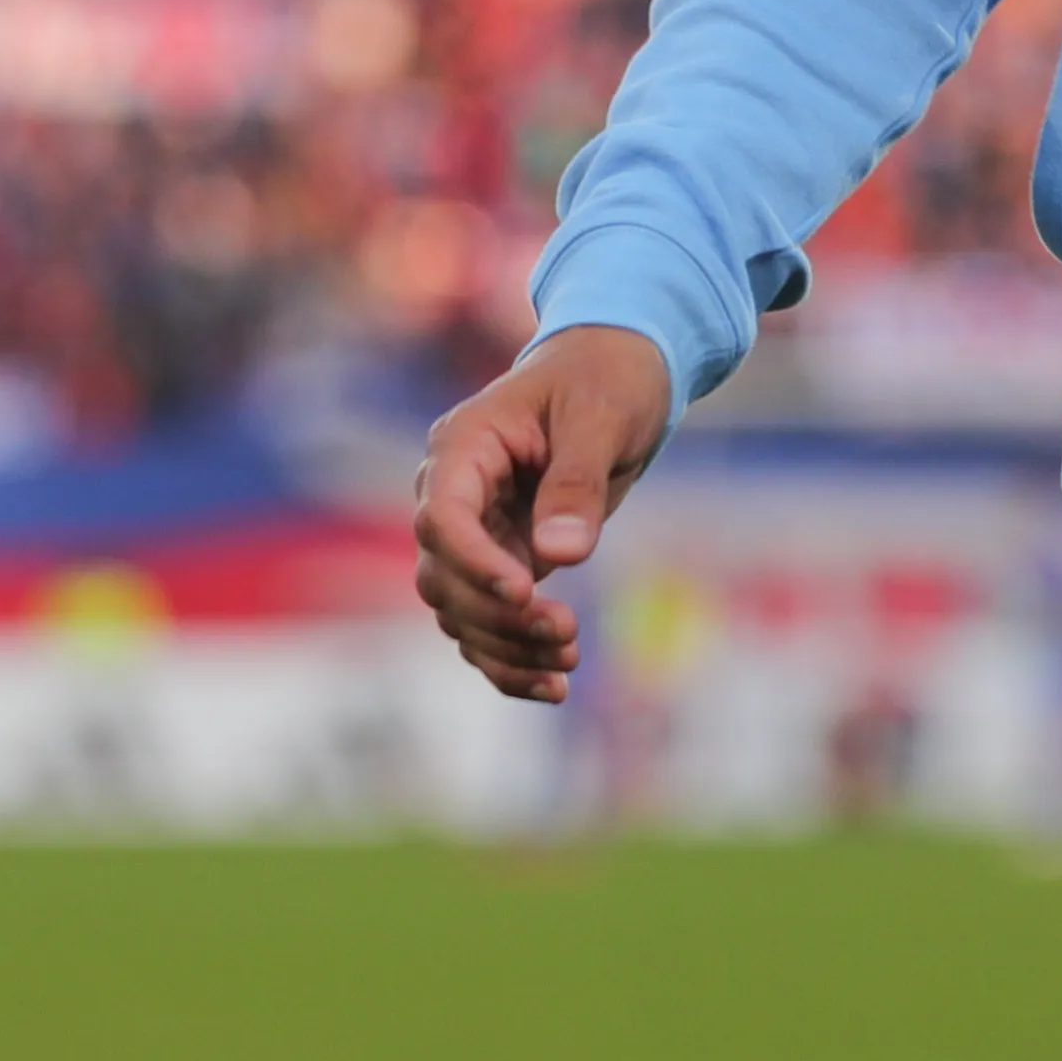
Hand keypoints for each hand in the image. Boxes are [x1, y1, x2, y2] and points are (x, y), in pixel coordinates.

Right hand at [411, 326, 672, 702]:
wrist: (619, 372)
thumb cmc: (607, 378)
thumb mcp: (601, 417)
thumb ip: (577, 483)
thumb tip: (559, 556)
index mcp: (464, 445)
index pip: (442, 516)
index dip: (474, 562)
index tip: (524, 594)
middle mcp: (455, 493)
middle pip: (443, 576)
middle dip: (497, 616)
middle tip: (566, 633)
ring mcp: (475, 532)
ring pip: (459, 611)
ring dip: (505, 647)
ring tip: (567, 665)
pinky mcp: (502, 561)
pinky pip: (487, 622)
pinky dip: (511, 659)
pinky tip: (553, 688)